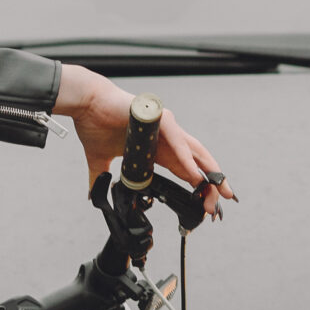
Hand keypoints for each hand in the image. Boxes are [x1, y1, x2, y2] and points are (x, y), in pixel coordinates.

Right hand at [52, 64, 237, 217]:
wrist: (86, 104)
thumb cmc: (95, 123)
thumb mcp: (101, 159)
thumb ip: (102, 176)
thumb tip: (92, 195)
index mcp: (158, 148)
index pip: (185, 170)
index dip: (197, 187)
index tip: (205, 206)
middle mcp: (167, 138)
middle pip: (197, 162)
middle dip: (213, 183)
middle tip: (223, 203)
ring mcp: (166, 127)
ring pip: (194, 152)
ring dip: (208, 173)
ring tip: (218, 191)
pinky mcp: (160, 118)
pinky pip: (177, 142)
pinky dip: (187, 159)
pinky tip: (194, 175)